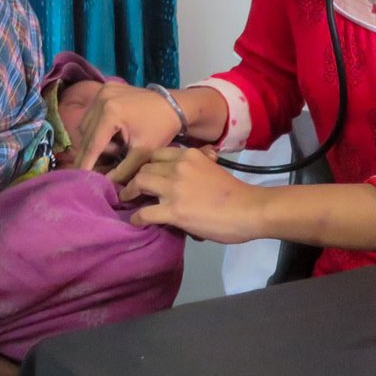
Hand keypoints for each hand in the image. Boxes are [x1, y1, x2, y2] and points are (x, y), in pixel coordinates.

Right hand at [73, 82, 183, 181]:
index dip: (85, 164)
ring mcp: (103, 91)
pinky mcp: (106, 88)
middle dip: (92, 153)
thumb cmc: (161, 128)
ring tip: (115, 147)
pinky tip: (112, 134)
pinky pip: (92, 113)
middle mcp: (102, 99)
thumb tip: (105, 183)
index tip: (79, 179)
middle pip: (86, 135)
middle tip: (100, 167)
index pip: (92, 145)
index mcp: (111, 113)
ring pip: (86, 124)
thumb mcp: (143, 153)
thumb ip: (123, 171)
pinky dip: (97, 126)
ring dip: (94, 139)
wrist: (175, 104)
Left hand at [121, 146, 263, 243]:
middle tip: (133, 187)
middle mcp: (178, 167)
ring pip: (140, 183)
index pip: (157, 154)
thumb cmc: (234, 191)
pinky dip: (137, 217)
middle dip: (137, 178)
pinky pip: (145, 212)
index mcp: (189, 155)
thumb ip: (202, 161)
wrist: (248, 209)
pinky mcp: (173, 211)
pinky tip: (136, 221)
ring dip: (130, 192)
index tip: (146, 172)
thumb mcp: (214, 167)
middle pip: (145, 167)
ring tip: (128, 200)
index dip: (148, 164)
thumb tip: (203, 158)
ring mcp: (174, 189)